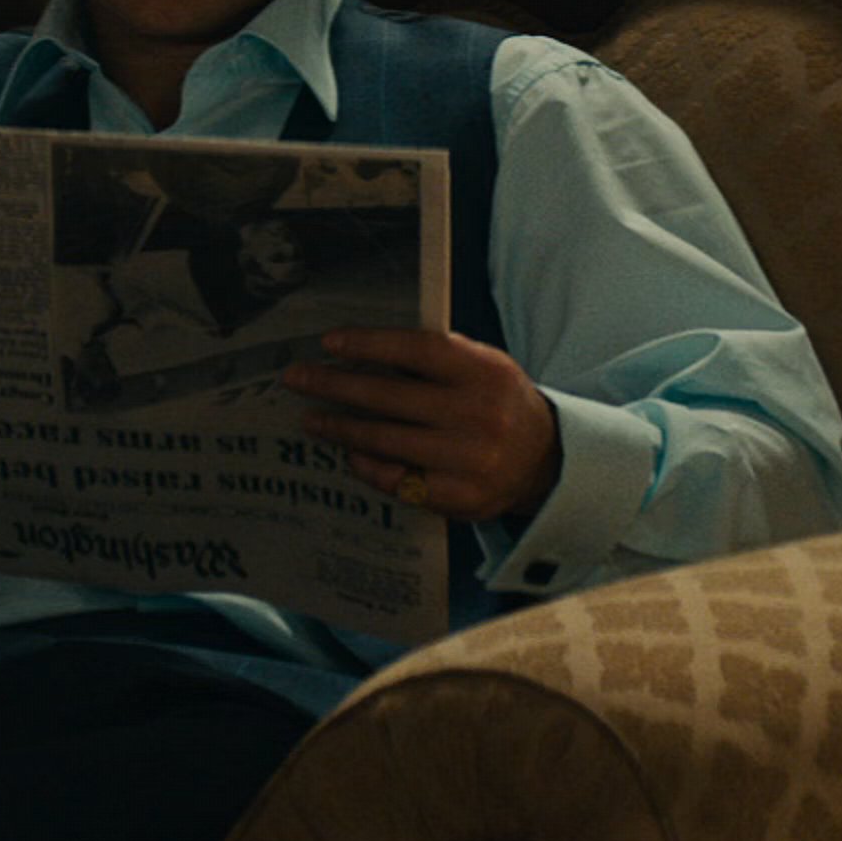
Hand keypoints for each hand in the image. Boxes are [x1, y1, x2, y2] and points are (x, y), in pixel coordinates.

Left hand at [283, 329, 562, 522]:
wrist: (545, 460)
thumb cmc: (497, 403)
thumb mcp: (484, 367)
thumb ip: (436, 357)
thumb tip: (361, 352)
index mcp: (485, 373)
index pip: (417, 350)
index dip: (369, 344)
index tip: (328, 342)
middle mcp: (478, 415)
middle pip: (391, 396)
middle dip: (335, 385)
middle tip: (296, 378)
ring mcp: (469, 460)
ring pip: (387, 440)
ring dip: (341, 428)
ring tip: (311, 419)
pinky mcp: (460, 497)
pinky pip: (398, 480)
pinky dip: (367, 465)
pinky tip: (349, 452)